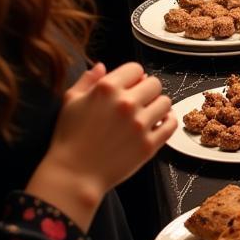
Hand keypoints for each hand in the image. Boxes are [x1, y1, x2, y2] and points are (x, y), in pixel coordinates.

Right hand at [28, 62, 174, 229]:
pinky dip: (167, 121)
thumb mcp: (70, 101)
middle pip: (154, 83)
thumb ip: (88, 80)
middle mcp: (126, 103)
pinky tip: (158, 124)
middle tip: (139, 101)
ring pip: (165, 102)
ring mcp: (140, 125)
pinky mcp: (149, 144)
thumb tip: (102, 65)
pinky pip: (170, 125)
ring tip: (148, 113)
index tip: (129, 86)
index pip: (136, 69)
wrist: (74, 174)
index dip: (133, 76)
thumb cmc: (68, 137)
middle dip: (147, 90)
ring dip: (158, 105)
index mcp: (107, 89)